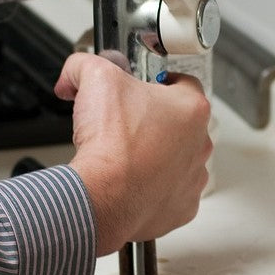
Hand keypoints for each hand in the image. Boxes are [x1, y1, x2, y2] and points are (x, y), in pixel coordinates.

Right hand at [55, 53, 211, 255]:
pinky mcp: (181, 208)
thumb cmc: (110, 144)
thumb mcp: (93, 78)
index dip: (158, 82)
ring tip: (125, 156)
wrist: (102, 196)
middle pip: (180, 123)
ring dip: (156, 156)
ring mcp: (193, 179)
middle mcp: (200, 144)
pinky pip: (169, 193)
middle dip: (154, 121)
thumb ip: (84, 65)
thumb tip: (74, 73)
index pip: (183, 83)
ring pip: (177, 159)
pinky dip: (151, 188)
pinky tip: (129, 182)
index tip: (141, 88)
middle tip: (125, 123)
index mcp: (191, 108)